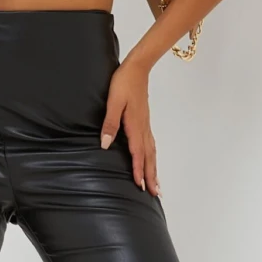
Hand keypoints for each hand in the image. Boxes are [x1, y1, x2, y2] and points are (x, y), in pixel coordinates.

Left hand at [100, 57, 159, 195]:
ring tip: (156, 183)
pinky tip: (151, 159)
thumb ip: (110, 124)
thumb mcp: (113, 102)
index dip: (138, 170)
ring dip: (154, 168)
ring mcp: (146, 125)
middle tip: (155, 193)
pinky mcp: (145, 121)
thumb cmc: (124, 83)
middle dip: (151, 175)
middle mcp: (143, 128)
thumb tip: (105, 144)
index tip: (140, 186)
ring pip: (152, 151)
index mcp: (135, 126)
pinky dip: (152, 156)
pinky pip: (151, 144)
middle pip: (149, 156)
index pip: (137, 153)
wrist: (137, 68)